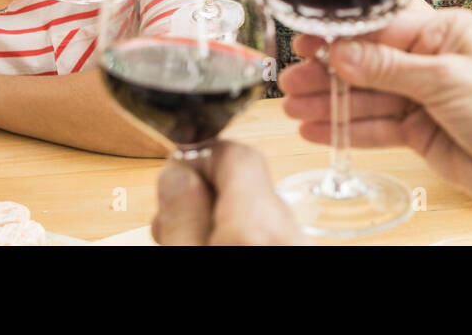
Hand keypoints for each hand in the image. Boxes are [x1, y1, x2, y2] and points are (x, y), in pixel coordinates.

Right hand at [151, 141, 308, 244]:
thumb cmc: (218, 329)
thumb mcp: (185, 257)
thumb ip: (182, 219)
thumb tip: (178, 173)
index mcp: (257, 224)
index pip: (236, 154)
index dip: (198, 157)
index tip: (173, 180)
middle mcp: (289, 230)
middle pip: (245, 183)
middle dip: (205, 193)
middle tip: (172, 226)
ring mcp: (299, 242)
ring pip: (255, 211)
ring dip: (220, 218)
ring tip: (189, 241)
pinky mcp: (298, 251)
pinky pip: (269, 234)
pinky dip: (241, 236)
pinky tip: (216, 248)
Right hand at [279, 6, 471, 210]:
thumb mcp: (444, 80)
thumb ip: (388, 68)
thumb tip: (340, 53)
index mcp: (445, 31)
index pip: (383, 28)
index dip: (342, 36)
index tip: (307, 40)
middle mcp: (432, 59)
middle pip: (369, 64)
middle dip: (329, 73)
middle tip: (291, 79)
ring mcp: (424, 96)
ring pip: (367, 97)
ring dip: (331, 103)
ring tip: (293, 108)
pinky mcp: (419, 130)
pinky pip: (377, 126)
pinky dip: (347, 129)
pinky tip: (317, 130)